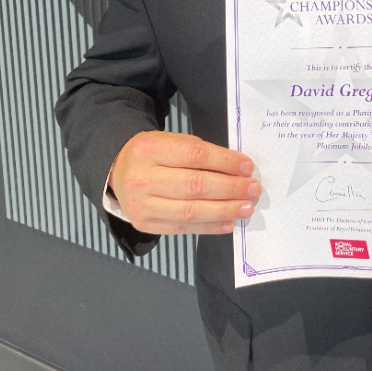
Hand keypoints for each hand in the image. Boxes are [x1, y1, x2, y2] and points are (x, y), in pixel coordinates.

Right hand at [109, 130, 260, 234]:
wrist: (118, 169)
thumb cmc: (153, 153)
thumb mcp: (171, 141)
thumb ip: (199, 154)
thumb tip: (238, 169)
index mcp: (150, 149)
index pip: (195, 155)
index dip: (225, 162)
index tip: (247, 167)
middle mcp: (142, 178)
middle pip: (195, 185)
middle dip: (230, 188)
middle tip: (253, 189)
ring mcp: (142, 205)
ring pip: (190, 211)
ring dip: (224, 210)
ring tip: (246, 208)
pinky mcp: (145, 224)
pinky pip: (183, 228)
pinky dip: (209, 227)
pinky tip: (228, 223)